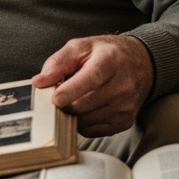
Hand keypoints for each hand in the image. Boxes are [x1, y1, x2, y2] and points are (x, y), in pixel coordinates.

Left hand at [31, 35, 154, 136]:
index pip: (93, 78)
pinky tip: (85, 108)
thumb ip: (58, 62)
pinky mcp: (125, 122)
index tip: (55, 99)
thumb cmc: (105, 54)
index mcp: (110, 61)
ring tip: (75, 98)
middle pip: (85, 104)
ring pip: (87, 120)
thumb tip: (39, 82)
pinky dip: (82, 122)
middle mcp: (123, 85)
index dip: (72, 90)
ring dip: (72, 113)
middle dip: (65, 103)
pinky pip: (93, 131)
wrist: (139, 64)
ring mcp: (126, 106)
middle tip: (59, 94)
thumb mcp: (79, 47)